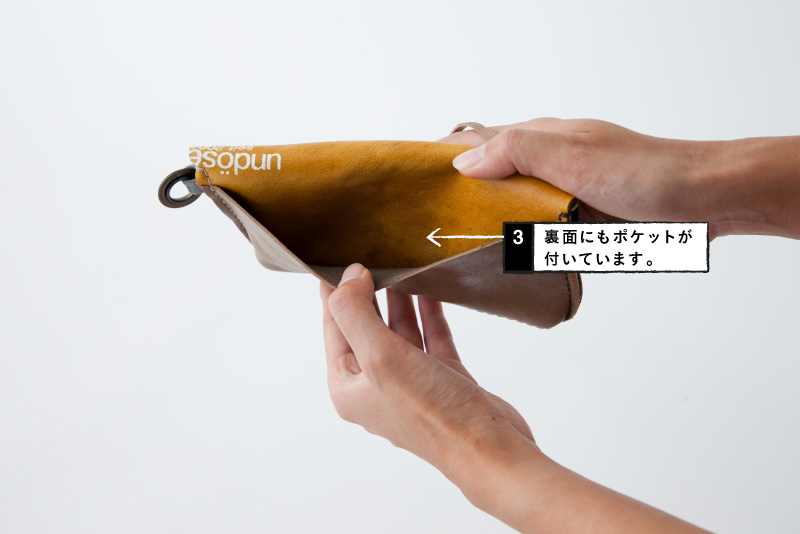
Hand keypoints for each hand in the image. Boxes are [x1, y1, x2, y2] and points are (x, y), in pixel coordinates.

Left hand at [320, 263, 707, 532]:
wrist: (490, 449)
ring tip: (401, 265)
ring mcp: (411, 383)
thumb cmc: (433, 415)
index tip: (338, 257)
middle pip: (366, 327)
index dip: (334, 292)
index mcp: (349, 388)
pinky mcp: (443, 380)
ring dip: (400, 300)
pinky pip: (430, 338)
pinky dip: (429, 313)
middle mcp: (376, 386)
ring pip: (400, 331)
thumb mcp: (381, 357)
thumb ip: (357, 313)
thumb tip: (348, 277)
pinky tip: (431, 289)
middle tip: (373, 254)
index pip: (334, 328)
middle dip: (369, 292)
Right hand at [440, 118, 799, 240]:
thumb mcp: (570, 154)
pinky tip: (503, 263)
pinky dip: (517, 247)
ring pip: (510, 211)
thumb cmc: (644, 171)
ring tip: (450, 251)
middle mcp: (547, 164)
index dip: (443, 159)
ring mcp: (563, 194)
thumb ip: (515, 151)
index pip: (476, 142)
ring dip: (485, 228)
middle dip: (456, 199)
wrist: (704, 200)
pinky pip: (538, 235)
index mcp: (540, 138)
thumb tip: (461, 162)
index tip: (411, 182)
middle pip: (488, 180)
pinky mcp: (580, 223)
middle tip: (424, 227)